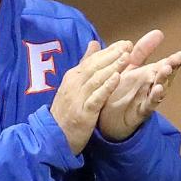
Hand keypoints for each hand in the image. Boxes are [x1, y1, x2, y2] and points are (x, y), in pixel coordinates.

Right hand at [50, 39, 132, 154]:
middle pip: (94, 66)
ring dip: (112, 67)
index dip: (108, 50)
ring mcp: (77, 98)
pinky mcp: (83, 113)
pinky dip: (106, 87)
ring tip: (127, 57)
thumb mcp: (73, 87)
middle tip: (128, 45)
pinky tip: (117, 78)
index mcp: (72, 77)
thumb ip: (84, 65)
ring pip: (96, 79)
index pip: (91, 60)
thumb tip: (93, 43)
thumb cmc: (65, 112)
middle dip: (112, 55)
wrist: (52, 137)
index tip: (124, 43)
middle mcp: (73, 84)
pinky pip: (96, 97)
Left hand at [97, 29, 180, 141]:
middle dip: (171, 67)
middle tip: (177, 59)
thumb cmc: (120, 92)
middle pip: (163, 76)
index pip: (164, 65)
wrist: (106, 120)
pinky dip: (153, 98)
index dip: (175, 60)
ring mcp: (146, 99)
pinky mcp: (139, 112)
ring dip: (163, 80)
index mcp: (147, 75)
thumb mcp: (129, 68)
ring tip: (166, 69)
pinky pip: (148, 105)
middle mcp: (149, 86)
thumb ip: (141, 52)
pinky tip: (158, 90)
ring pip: (158, 89)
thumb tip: (157, 32)